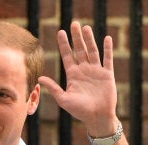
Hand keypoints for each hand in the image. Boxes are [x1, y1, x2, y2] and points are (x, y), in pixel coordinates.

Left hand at [38, 21, 117, 135]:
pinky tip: (107, 38)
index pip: (67, 56)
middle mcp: (84, 70)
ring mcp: (96, 71)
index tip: (60, 32)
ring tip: (85, 28)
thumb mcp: (63, 99)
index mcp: (73, 75)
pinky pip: (107, 59)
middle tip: (73, 24)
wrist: (96, 117)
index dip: (64, 44)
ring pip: (92, 51)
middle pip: (79, 50)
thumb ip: (53, 87)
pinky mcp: (107, 74)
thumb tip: (40, 78)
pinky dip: (107, 49)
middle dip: (76, 38)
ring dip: (89, 40)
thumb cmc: (79, 111)